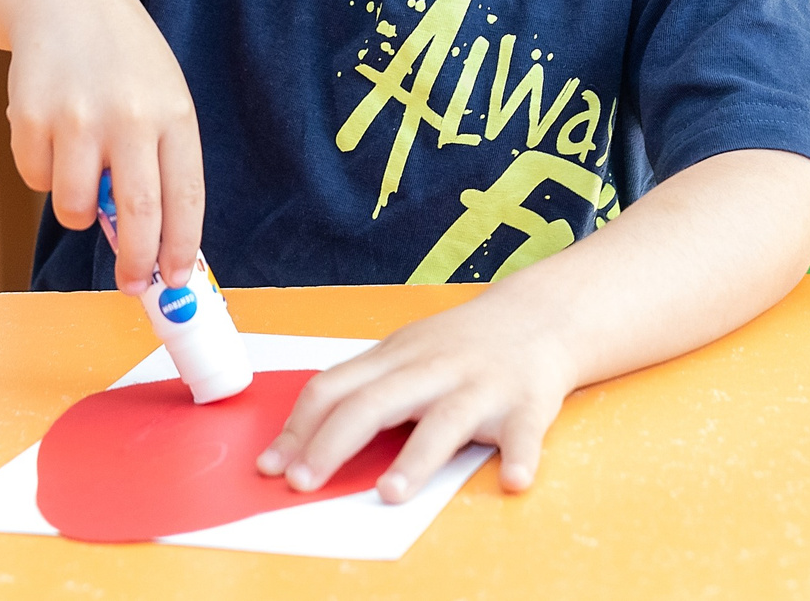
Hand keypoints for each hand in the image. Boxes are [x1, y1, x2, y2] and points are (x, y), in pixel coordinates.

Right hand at [3, 0, 203, 295]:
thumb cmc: (121, 59)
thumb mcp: (160, 95)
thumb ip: (161, 160)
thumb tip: (154, 243)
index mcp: (173, 113)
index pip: (185, 198)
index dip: (181, 249)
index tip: (175, 281)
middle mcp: (128, 116)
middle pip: (138, 216)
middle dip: (134, 262)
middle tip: (129, 281)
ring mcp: (76, 117)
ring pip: (74, 208)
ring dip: (76, 211)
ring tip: (81, 172)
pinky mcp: (31, 117)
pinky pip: (36, 180)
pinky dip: (44, 173)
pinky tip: (52, 135)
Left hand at [258, 285, 575, 500]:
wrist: (538, 315)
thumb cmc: (459, 344)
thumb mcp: (404, 354)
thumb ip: (365, 389)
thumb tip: (306, 436)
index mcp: (394, 359)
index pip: (333, 388)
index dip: (298, 427)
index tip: (271, 465)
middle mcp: (431, 369)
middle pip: (373, 403)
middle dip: (332, 444)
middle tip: (303, 483)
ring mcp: (480, 386)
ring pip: (443, 421)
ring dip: (416, 458)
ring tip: (390, 493)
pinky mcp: (527, 404)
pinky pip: (523, 433)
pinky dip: (519, 457)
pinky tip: (513, 481)